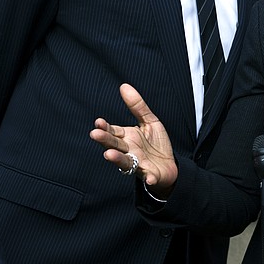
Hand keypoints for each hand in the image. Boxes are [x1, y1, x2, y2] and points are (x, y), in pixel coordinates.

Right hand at [90, 83, 177, 198]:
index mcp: (127, 138)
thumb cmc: (155, 144)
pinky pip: (149, 177)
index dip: (106, 128)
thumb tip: (124, 86)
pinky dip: (149, 178)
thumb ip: (137, 106)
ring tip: (109, 155)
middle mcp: (129, 151)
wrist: (169, 165)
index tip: (98, 122)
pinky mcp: (151, 174)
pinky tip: (150, 178)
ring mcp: (138, 164)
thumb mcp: (149, 121)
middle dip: (105, 140)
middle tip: (94, 134)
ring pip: (125, 162)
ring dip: (117, 159)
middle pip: (114, 145)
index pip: (113, 132)